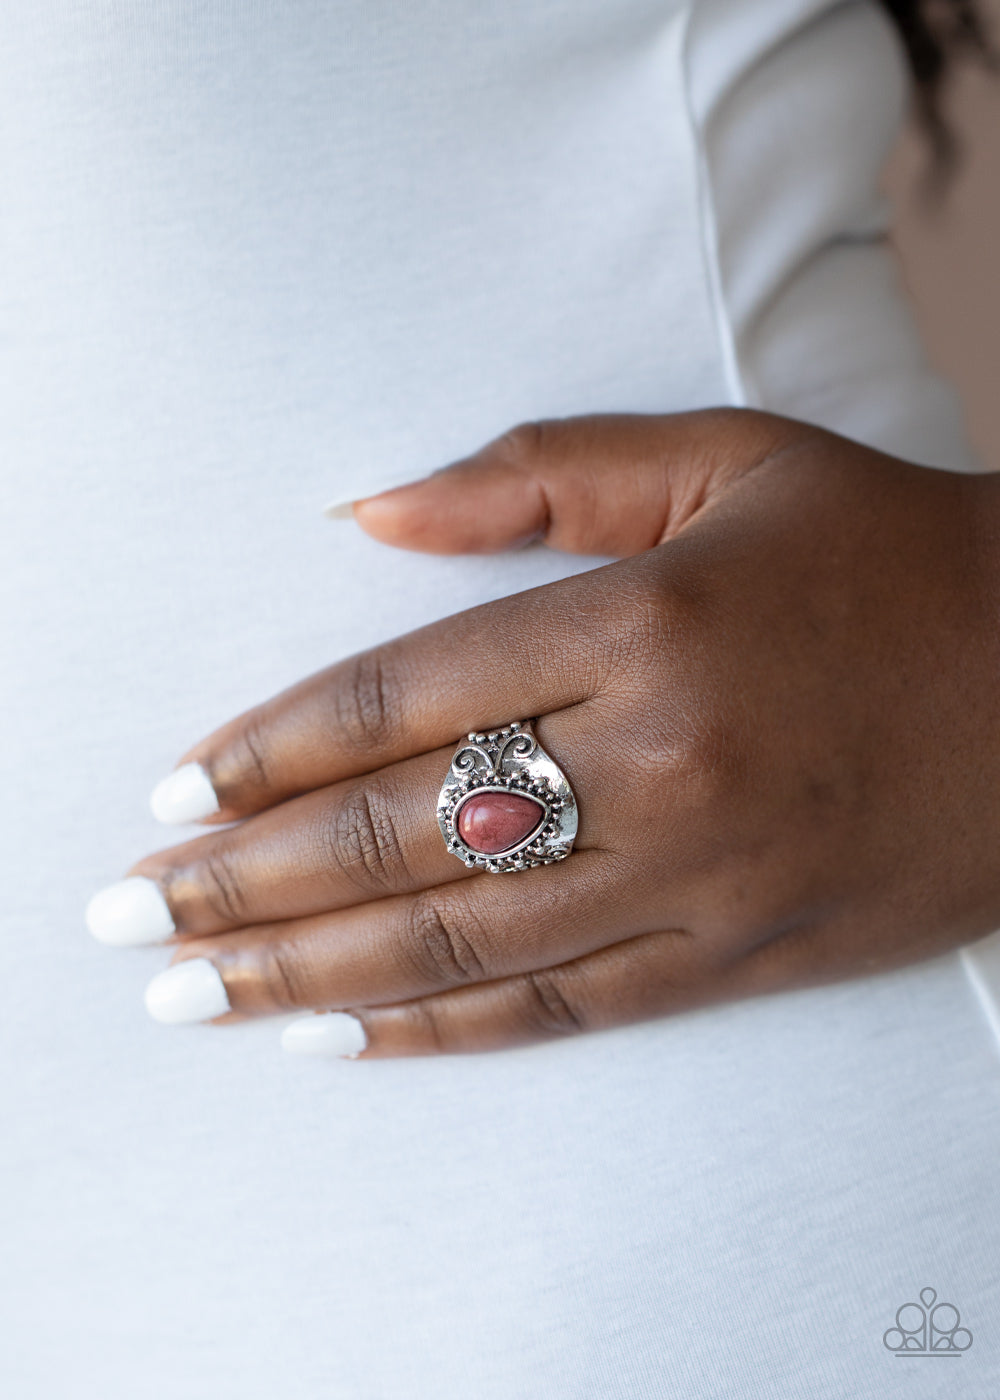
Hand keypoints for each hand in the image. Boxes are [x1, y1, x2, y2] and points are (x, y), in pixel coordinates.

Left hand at [87, 409, 999, 1055]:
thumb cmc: (885, 551)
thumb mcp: (727, 459)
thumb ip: (537, 473)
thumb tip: (364, 513)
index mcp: (645, 620)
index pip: (402, 698)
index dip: (270, 751)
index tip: (174, 794)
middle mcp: (661, 759)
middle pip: (404, 836)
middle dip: (246, 884)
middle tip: (131, 912)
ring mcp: (701, 875)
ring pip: (463, 944)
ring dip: (307, 975)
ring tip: (196, 991)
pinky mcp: (740, 954)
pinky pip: (563, 1010)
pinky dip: (441, 1031)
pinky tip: (342, 1037)